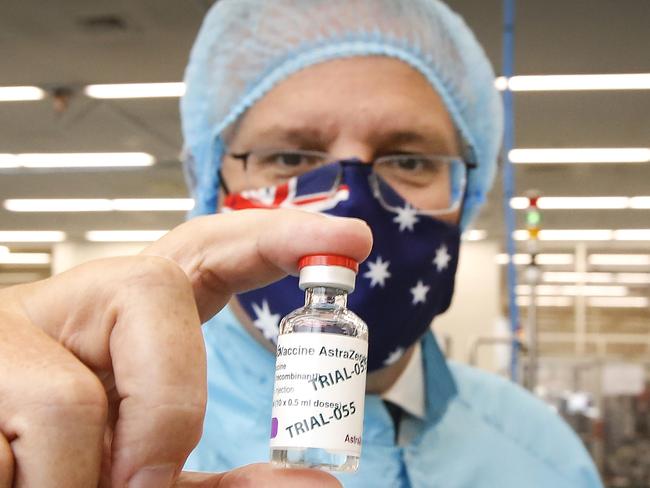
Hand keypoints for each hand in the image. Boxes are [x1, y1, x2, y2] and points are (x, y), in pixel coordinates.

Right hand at [0, 209, 370, 486]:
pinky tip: (8, 477)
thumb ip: (223, 486)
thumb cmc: (63, 469)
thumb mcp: (150, 475)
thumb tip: (319, 484)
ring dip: (75, 481)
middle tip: (145, 482)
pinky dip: (22, 485)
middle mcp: (75, 304)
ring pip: (70, 401)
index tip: (348, 238)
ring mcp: (12, 330)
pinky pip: (8, 445)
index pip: (206, 250)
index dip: (275, 235)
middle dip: (166, 402)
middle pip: (151, 289)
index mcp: (128, 321)